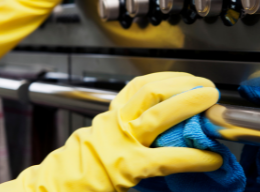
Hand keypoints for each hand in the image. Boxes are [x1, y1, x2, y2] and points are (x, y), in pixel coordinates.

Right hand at [0, 72, 221, 191]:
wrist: (48, 191)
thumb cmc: (72, 173)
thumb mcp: (94, 143)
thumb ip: (119, 133)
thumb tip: (156, 133)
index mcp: (107, 118)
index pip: (139, 86)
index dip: (168, 79)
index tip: (187, 79)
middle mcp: (113, 124)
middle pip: (152, 92)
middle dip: (184, 85)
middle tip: (207, 87)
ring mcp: (120, 144)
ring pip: (159, 114)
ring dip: (189, 105)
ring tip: (212, 105)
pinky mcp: (128, 168)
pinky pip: (167, 158)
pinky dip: (193, 156)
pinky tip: (212, 157)